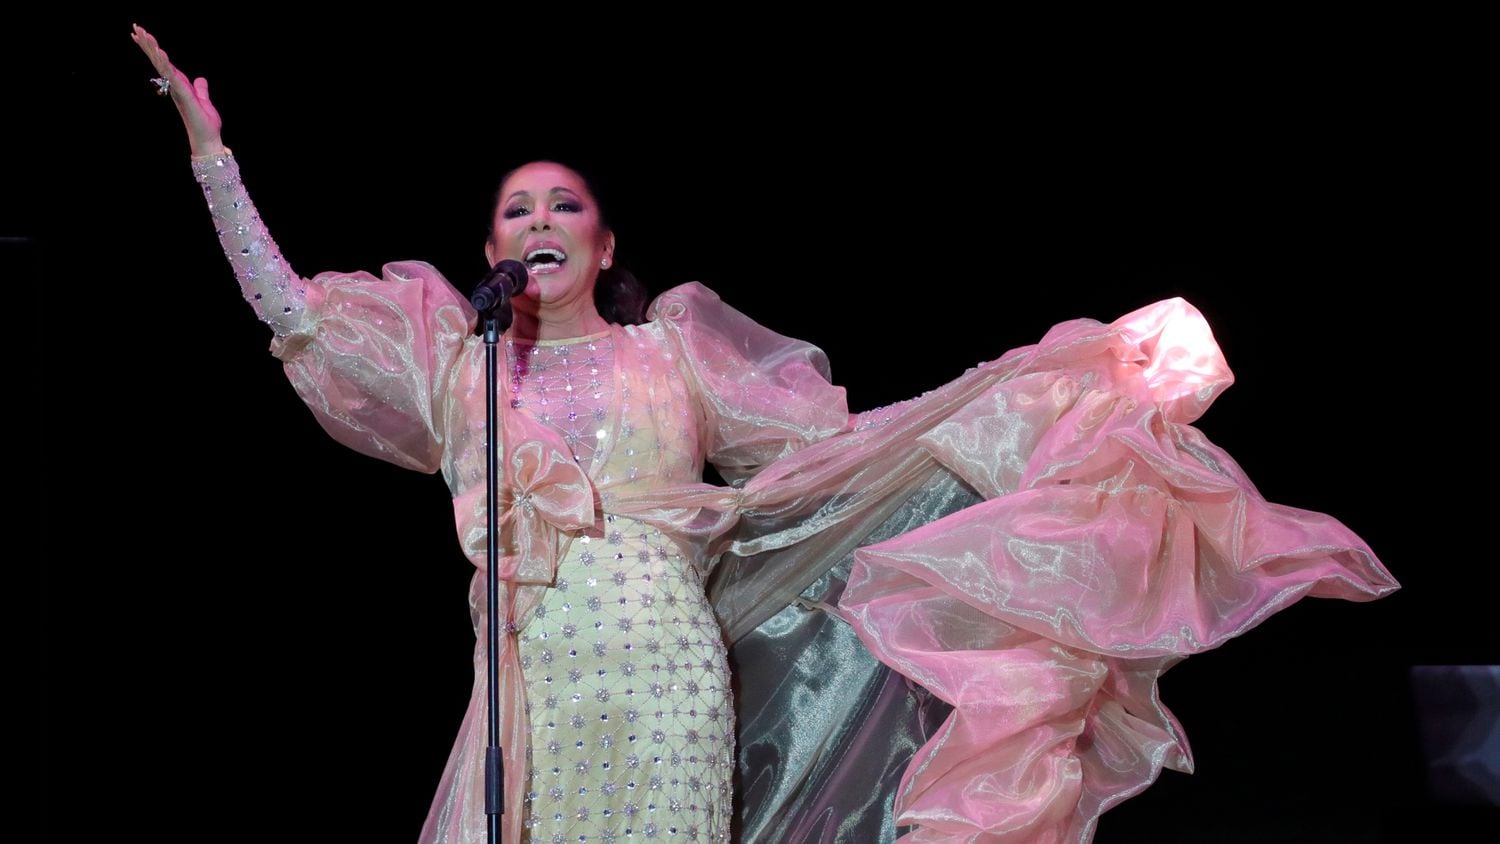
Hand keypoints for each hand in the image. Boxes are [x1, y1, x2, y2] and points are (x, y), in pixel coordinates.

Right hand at [131, 23, 224, 156]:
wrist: (207, 139)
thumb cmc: (205, 124)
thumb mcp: (204, 101)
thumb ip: (200, 90)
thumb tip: (201, 80)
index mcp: (179, 84)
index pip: (163, 62)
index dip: (152, 48)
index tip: (141, 34)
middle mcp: (175, 86)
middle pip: (158, 60)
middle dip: (147, 44)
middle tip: (135, 27)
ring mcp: (177, 89)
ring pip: (162, 65)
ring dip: (153, 49)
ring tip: (143, 33)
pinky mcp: (183, 94)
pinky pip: (172, 76)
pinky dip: (166, 64)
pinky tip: (160, 52)